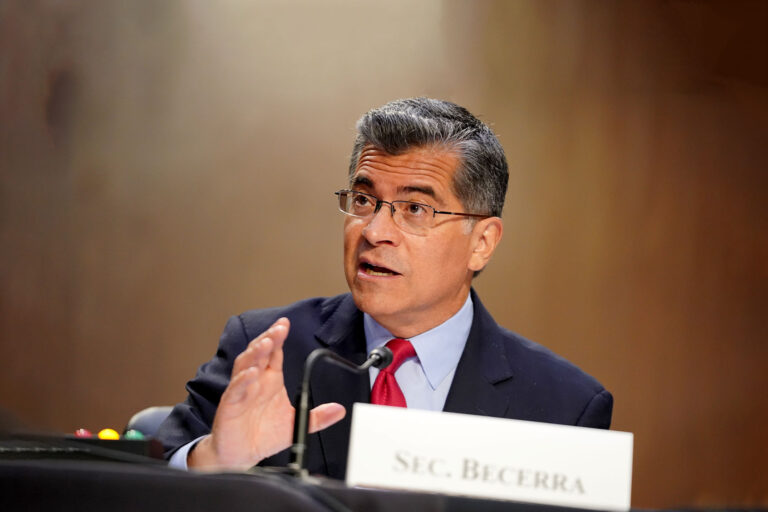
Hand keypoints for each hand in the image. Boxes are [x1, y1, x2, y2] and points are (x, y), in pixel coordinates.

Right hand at [188, 317, 345, 470]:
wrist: (240, 455)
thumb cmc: (264, 435)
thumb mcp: (296, 424)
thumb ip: (318, 417)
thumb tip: (339, 410)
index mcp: (270, 380)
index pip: (274, 353)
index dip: (278, 337)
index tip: (285, 324)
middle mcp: (255, 381)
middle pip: (259, 353)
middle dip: (269, 339)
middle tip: (279, 329)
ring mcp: (242, 391)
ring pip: (246, 365)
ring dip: (255, 353)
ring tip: (266, 343)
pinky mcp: (230, 405)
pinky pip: (236, 389)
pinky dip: (243, 380)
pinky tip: (251, 374)